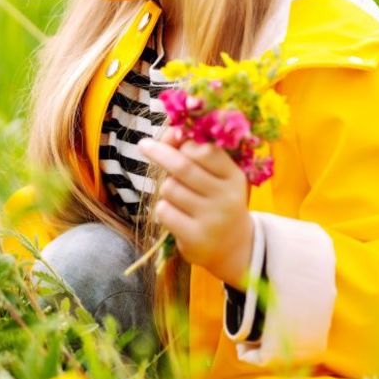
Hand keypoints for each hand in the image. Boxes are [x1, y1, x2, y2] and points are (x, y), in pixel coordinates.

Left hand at [139, 127, 254, 287]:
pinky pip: (164, 211)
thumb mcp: (217, 176)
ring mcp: (212, 219)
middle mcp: (226, 197)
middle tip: (144, 144)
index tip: (172, 138)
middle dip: (160, 152)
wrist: (233, 248)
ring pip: (170, 188)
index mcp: (234, 177)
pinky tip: (177, 216)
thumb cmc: (216, 201)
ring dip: (166, 188)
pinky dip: (164, 209)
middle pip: (183, 166)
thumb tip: (170, 131)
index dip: (184, 142)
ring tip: (179, 197)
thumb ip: (195, 153)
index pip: (205, 150)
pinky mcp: (195, 238)